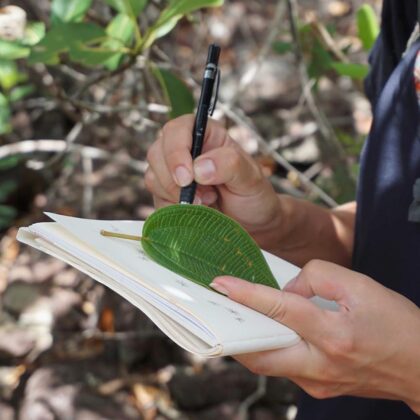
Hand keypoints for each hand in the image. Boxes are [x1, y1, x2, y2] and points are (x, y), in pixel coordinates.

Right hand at [145, 115, 282, 248]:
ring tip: (206, 203)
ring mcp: (172, 173)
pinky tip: (195, 212)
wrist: (251, 224)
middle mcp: (185, 149)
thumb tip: (199, 168)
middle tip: (204, 197)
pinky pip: (156, 200)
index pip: (177, 130)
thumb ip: (230, 164)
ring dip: (175, 196)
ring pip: (152, 177)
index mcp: (205, 134)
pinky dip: (172, 210)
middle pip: (157, 153)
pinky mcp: (167, 195)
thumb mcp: (251, 177)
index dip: (176, 151)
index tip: (187, 178)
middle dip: (174, 180)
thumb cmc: (253, 195)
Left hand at [210, 260, 419, 413]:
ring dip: (250, 341)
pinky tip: (271, 330)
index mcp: (334, 336)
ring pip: (269, 364)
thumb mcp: (361, 287)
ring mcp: (319, 383)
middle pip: (260, 354)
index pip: (279, 310)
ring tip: (240, 317)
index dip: (247, 294)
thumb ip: (319, 278)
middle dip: (233, 333)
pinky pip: (284, 367)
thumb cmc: (397, 324)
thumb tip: (289, 288)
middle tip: (218, 310)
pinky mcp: (319, 389)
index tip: (222, 284)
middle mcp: (321, 365)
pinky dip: (272, 347)